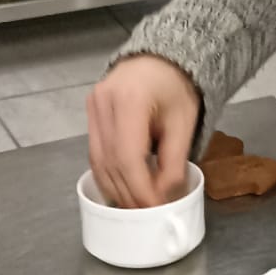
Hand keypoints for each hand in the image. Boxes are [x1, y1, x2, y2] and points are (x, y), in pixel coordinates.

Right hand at [86, 56, 199, 206]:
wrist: (160, 60)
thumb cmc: (177, 86)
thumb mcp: (184, 122)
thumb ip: (174, 160)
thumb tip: (163, 196)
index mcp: (130, 99)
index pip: (129, 155)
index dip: (140, 187)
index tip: (154, 207)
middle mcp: (104, 102)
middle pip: (110, 161)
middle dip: (128, 193)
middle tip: (146, 215)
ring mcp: (93, 107)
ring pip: (98, 160)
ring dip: (115, 189)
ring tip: (135, 208)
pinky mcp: (91, 114)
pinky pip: (96, 153)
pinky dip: (109, 175)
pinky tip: (122, 190)